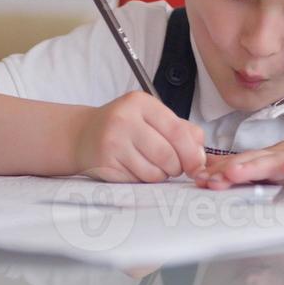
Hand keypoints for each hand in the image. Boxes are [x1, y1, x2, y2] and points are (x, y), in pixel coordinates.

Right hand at [74, 91, 207, 182]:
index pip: (177, 131)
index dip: (192, 152)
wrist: (82, 134)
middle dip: (177, 166)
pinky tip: (136, 168)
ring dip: (161, 175)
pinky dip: (144, 180)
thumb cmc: (124, 126)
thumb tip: (200, 155)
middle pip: (167, 155)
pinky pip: (138, 181)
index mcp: (140, 103)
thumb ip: (181, 129)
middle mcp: (124, 120)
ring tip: (152, 164)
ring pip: (154, 172)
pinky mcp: (105, 165)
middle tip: (173, 166)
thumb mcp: (151, 116)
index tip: (197, 164)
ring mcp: (112, 143)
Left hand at [193, 121, 283, 188]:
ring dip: (253, 167)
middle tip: (205, 179)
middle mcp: (282, 156)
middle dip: (227, 171)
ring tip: (234, 173)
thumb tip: (228, 175)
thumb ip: (260, 171)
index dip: (219, 172)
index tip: (196, 179)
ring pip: (274, 162)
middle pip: (251, 162)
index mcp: (272, 160)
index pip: (241, 164)